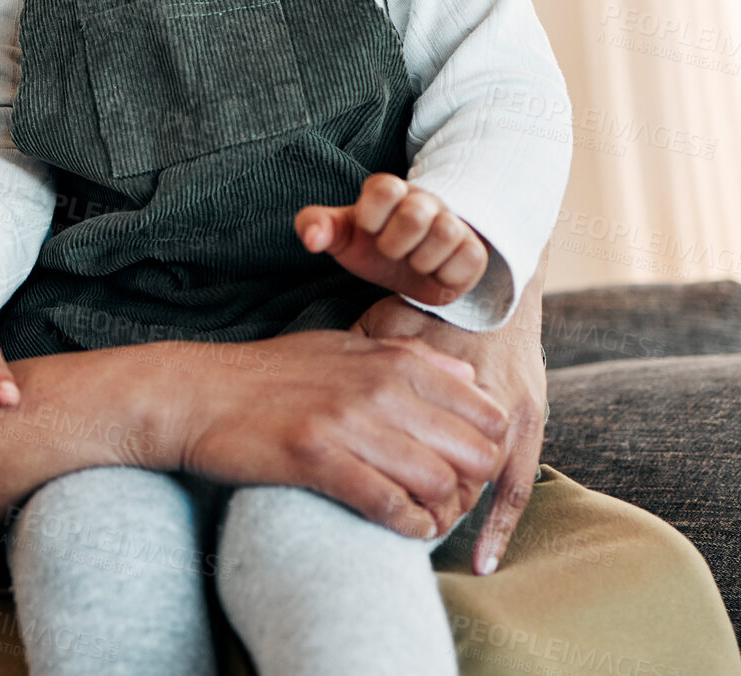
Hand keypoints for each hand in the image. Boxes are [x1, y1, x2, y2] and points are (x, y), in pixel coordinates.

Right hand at [170, 329, 508, 539]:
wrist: (198, 394)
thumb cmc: (270, 373)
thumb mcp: (342, 347)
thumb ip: (407, 358)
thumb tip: (467, 377)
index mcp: (389, 359)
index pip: (482, 410)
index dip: (485, 446)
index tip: (464, 464)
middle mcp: (377, 386)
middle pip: (471, 451)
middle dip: (472, 485)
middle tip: (450, 500)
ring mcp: (348, 421)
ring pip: (438, 482)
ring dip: (441, 512)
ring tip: (426, 518)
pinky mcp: (317, 457)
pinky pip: (388, 504)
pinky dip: (406, 525)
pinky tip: (400, 525)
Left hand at [296, 173, 488, 306]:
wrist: (408, 266)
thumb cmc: (371, 244)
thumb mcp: (341, 236)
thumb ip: (316, 226)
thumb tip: (310, 239)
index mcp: (389, 191)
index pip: (384, 187)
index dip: (371, 217)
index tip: (368, 231)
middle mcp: (424, 200)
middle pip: (415, 214)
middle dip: (394, 244)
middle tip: (390, 252)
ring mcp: (452, 222)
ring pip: (445, 233)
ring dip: (421, 260)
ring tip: (412, 262)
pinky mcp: (473, 250)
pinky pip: (469, 258)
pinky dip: (447, 275)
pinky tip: (434, 273)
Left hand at [352, 271, 547, 574]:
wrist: (496, 284)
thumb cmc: (431, 306)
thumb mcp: (387, 322)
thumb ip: (361, 351)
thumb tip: (314, 376)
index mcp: (431, 373)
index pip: (403, 437)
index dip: (382, 467)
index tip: (357, 487)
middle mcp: (471, 391)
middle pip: (442, 463)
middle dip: (421, 497)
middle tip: (395, 520)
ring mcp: (509, 408)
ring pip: (477, 479)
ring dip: (454, 511)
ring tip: (427, 537)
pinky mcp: (532, 420)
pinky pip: (518, 485)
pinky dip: (498, 524)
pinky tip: (481, 563)